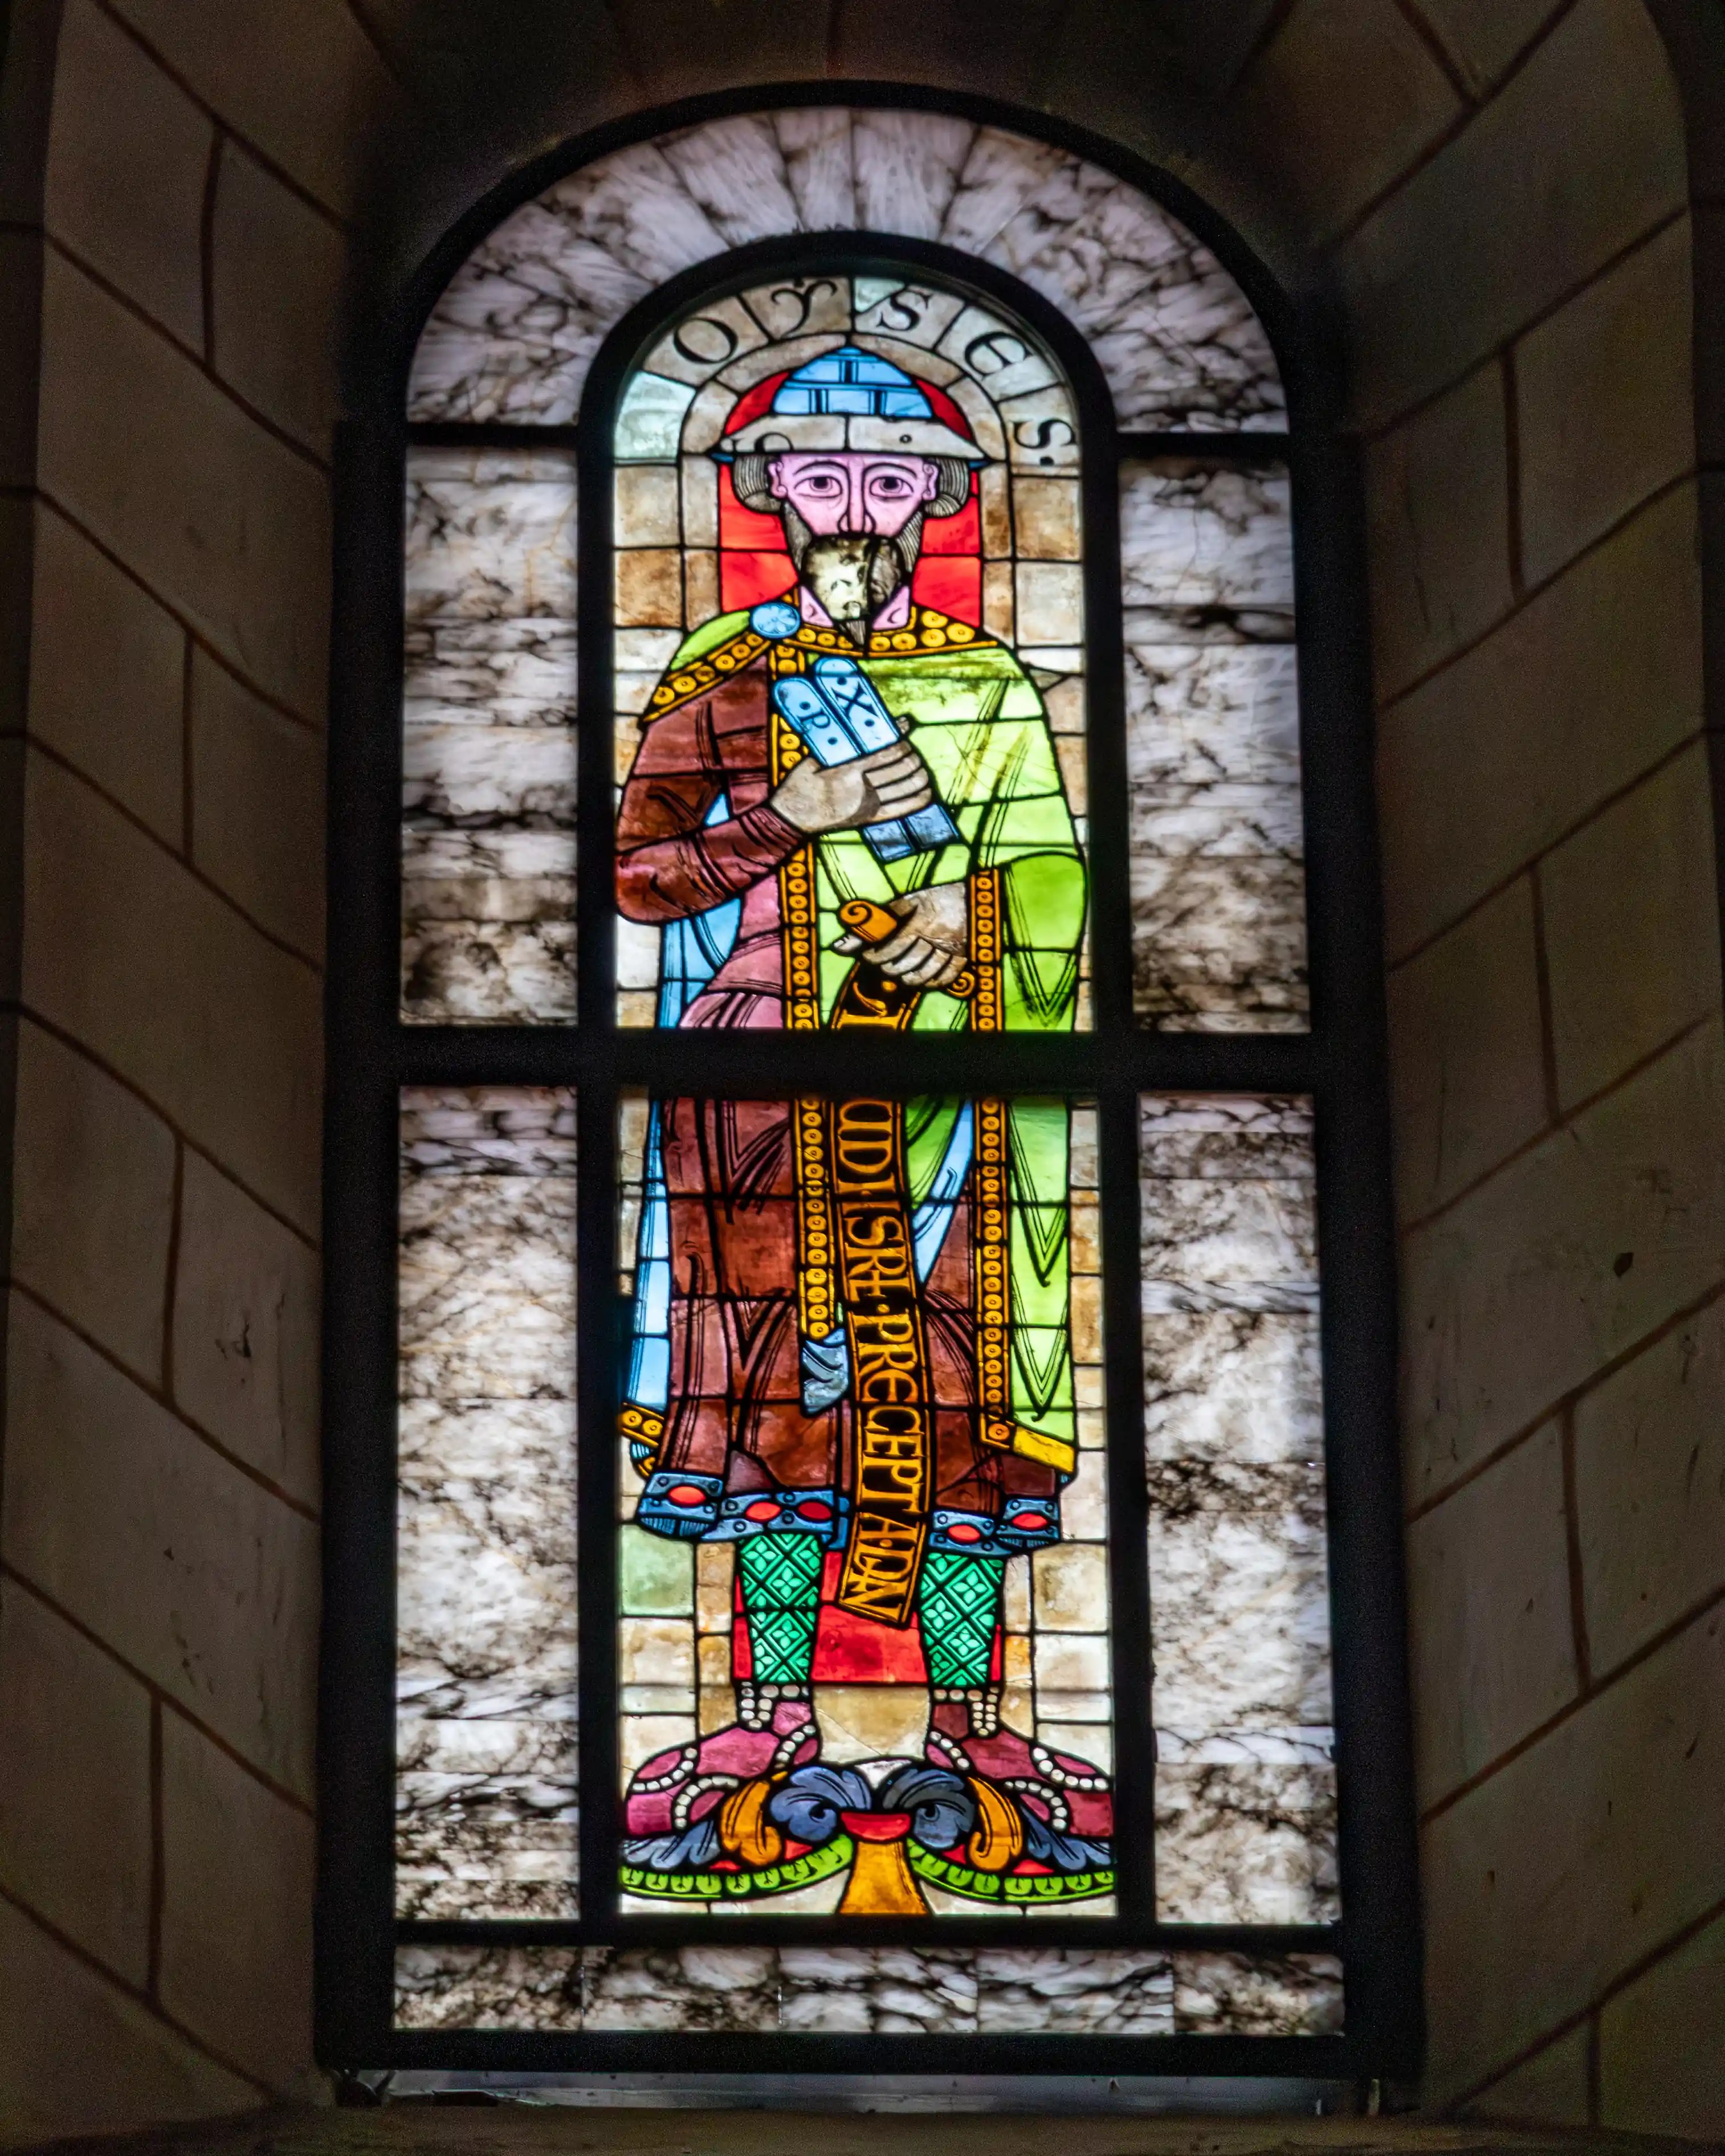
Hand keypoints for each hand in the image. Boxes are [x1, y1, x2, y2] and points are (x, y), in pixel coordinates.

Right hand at [769, 741, 933, 836]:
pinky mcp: (870, 818)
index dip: (903, 739)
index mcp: (847, 770)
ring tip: (917, 764)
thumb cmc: (802, 780)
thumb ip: (845, 743)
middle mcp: (862, 789)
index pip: (887, 753)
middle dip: (913, 754)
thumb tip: (872, 726)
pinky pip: (903, 809)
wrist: (793, 816)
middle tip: (910, 747)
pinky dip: (919, 798)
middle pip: (902, 768)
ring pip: (907, 786)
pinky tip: (926, 788)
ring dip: (920, 772)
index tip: (906, 728)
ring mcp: (868, 805)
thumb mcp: (818, 756)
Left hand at [834, 880, 969, 989]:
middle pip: (909, 962)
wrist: (975, 895)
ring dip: (909, 979)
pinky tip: (922, 981)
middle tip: (883, 967)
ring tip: (899, 976)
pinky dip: (932, 983)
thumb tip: (844, 942)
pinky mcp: (964, 955)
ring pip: (927, 973)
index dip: (877, 955)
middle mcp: (937, 935)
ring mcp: (952, 947)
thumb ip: (880, 918)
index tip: (868, 956)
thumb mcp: (910, 900)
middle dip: (891, 968)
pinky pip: (947, 976)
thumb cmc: (937, 896)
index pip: (895, 944)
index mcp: (921, 919)